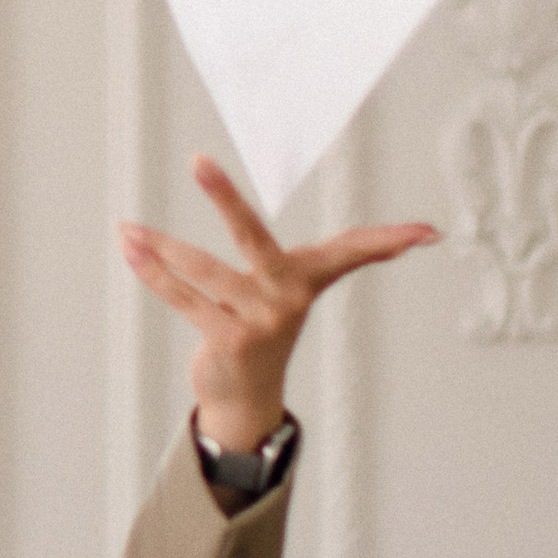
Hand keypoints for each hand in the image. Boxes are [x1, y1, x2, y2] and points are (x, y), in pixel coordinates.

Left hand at [119, 156, 437, 453]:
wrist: (246, 397)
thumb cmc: (271, 323)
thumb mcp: (309, 284)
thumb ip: (355, 254)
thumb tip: (422, 235)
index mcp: (309, 277)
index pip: (355, 250)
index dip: (390, 241)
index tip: (429, 235)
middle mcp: (287, 296)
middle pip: (252, 235)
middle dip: (224, 197)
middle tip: (198, 160)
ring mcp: (259, 320)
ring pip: (202, 270)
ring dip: (160, 247)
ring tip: (127, 226)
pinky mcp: (229, 341)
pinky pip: (184, 299)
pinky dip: (154, 274)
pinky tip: (131, 249)